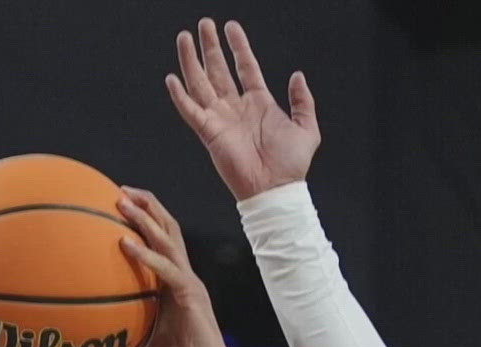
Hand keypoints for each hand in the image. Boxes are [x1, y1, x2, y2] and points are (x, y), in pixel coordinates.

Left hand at [90, 187, 232, 346]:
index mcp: (169, 293)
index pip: (157, 249)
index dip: (141, 225)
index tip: (112, 209)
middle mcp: (180, 283)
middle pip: (166, 233)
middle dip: (145, 208)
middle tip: (117, 191)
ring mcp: (188, 287)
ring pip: (170, 240)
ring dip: (147, 217)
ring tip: (123, 199)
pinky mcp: (193, 297)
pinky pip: (168, 270)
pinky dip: (148, 255)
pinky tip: (127, 244)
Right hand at [166, 17, 319, 200]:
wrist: (276, 189)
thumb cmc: (291, 166)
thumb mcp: (307, 128)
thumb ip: (302, 101)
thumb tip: (297, 76)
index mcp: (259, 104)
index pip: (245, 67)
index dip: (238, 47)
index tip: (232, 27)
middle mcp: (236, 108)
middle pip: (218, 70)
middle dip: (210, 46)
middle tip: (204, 24)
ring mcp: (221, 118)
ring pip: (201, 83)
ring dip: (191, 60)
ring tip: (185, 38)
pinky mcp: (209, 132)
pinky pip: (190, 110)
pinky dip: (180, 95)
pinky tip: (173, 78)